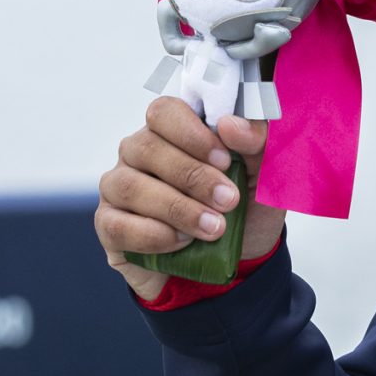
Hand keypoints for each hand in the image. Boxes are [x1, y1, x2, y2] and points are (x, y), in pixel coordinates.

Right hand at [94, 96, 284, 300]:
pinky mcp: (110, 227)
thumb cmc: (244, 210)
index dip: (191, 133)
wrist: (237, 264)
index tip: (225, 160)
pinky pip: (118, 225)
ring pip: (129, 186)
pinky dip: (155, 235)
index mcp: (173, 132)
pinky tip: (183, 242)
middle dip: (192, 176)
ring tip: (214, 228)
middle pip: (147, 147)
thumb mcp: (264, 176)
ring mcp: (119, 189)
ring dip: (177, 208)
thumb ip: (258, 143)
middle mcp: (138, 154)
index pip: (163, 111)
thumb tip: (231, 125)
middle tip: (228, 200)